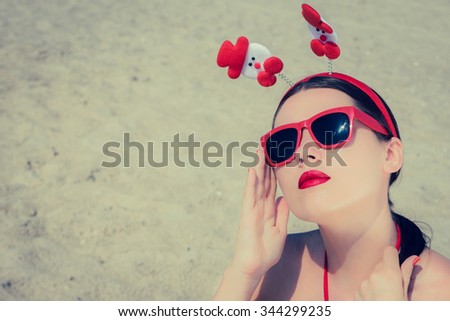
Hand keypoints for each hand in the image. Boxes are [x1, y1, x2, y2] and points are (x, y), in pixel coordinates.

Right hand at [229, 148, 289, 280]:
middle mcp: (259, 206)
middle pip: (264, 181)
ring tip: (259, 151)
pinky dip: (251, 183)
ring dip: (258, 168)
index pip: (272, 187)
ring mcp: (252, 209)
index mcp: (268, 210)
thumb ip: (281, 214)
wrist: (255, 267)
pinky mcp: (247, 215)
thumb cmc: (266, 252)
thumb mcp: (279, 231)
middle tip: (267, 146)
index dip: (274, 172)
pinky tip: (253, 171)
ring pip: (256, 184)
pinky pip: (250, 196)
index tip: (277, 157)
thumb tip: (284, 198)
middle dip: (266, 164)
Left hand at [355, 247, 419, 299]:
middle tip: (392, 286)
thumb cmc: (398, 311)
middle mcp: (375, 275)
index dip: (393, 256)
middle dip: (385, 271)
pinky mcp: (356, 291)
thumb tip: (413, 259)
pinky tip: (375, 301)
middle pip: (380, 264)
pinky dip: (368, 291)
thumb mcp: (406, 293)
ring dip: (376, 282)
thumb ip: (406, 273)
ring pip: (371, 275)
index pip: (389, 251)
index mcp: (390, 273)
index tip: (395, 263)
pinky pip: (364, 285)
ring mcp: (364, 283)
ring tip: (383, 296)